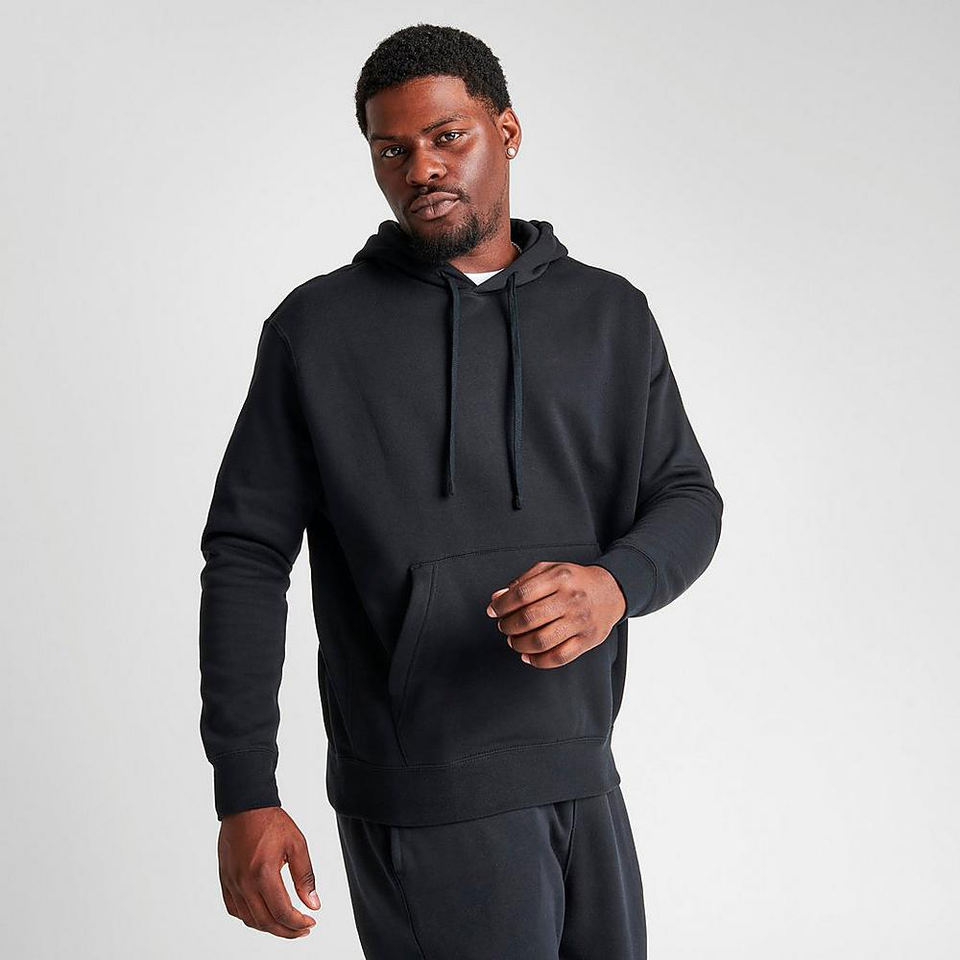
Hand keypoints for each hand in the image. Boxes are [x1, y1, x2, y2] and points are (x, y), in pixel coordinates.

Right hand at [217, 806, 320, 938]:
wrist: (245, 807)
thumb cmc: (271, 822)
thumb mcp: (297, 845)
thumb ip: (305, 876)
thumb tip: (313, 903)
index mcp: (263, 873)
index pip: (281, 912)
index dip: (297, 923)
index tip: (310, 922)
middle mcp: (245, 882)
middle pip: (265, 922)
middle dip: (286, 930)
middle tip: (302, 929)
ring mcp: (232, 883)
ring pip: (249, 919)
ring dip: (269, 927)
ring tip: (286, 924)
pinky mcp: (225, 880)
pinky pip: (235, 909)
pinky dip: (250, 918)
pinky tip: (263, 914)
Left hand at [485, 560, 625, 667]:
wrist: (611, 591)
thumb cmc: (575, 581)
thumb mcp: (549, 570)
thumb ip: (522, 582)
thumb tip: (497, 598)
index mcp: (559, 578)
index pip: (522, 594)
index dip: (501, 605)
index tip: (493, 611)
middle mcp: (571, 599)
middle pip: (529, 619)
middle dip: (508, 626)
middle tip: (504, 626)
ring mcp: (580, 621)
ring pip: (541, 641)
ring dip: (520, 644)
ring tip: (514, 640)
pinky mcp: (587, 640)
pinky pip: (559, 658)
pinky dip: (538, 661)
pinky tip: (528, 656)